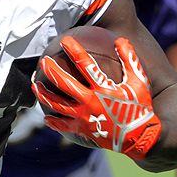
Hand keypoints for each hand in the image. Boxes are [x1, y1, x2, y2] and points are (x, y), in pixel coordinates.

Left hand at [32, 35, 161, 159]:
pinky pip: (63, 125)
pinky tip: (46, 117)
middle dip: (51, 70)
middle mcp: (90, 101)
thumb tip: (120, 40)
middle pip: (64, 84)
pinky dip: (53, 121)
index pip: (85, 65)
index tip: (65, 40)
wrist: (139, 137)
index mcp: (103, 88)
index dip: (74, 50)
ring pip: (57, 104)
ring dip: (44, 94)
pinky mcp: (82, 130)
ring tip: (36, 86)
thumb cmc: (140, 107)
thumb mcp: (139, 82)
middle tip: (43, 61)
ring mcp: (83, 117)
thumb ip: (130, 60)